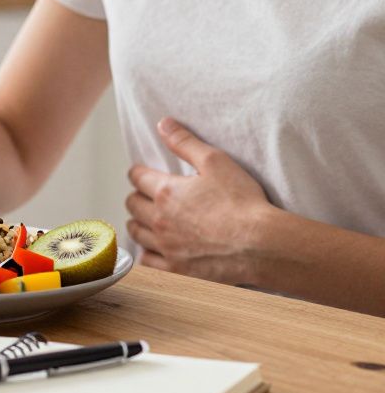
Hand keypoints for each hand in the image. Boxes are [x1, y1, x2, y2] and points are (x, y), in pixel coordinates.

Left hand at [125, 118, 271, 283]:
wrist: (260, 244)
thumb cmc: (242, 201)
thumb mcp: (215, 161)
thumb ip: (185, 142)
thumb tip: (163, 124)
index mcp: (165, 192)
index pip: (137, 177)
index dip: (139, 172)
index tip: (143, 173)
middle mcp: (159, 219)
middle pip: (132, 205)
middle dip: (137, 197)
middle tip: (147, 196)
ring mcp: (165, 246)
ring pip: (136, 232)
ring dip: (138, 223)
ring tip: (148, 220)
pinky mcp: (175, 268)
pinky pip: (147, 261)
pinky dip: (147, 253)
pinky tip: (154, 248)